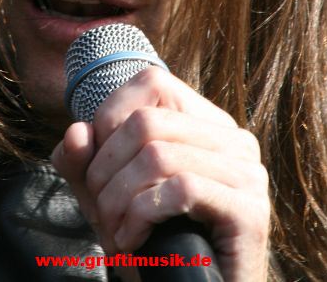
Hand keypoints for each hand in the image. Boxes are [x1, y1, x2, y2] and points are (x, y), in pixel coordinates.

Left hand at [51, 66, 269, 281]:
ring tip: (114, 232)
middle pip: (146, 122)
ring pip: (158, 156)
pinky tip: (134, 242)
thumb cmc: (151, 244)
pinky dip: (141, 217)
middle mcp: (234, 138)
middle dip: (105, 169)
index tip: (96, 167)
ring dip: (118, 200)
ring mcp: (247, 172)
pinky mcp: (251, 211)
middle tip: (100, 211)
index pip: (151, 81)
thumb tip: (76, 131)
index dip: (109, 118)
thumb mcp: (106, 196)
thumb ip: (85, 162)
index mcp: (205, 122)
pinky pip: (181, 190)